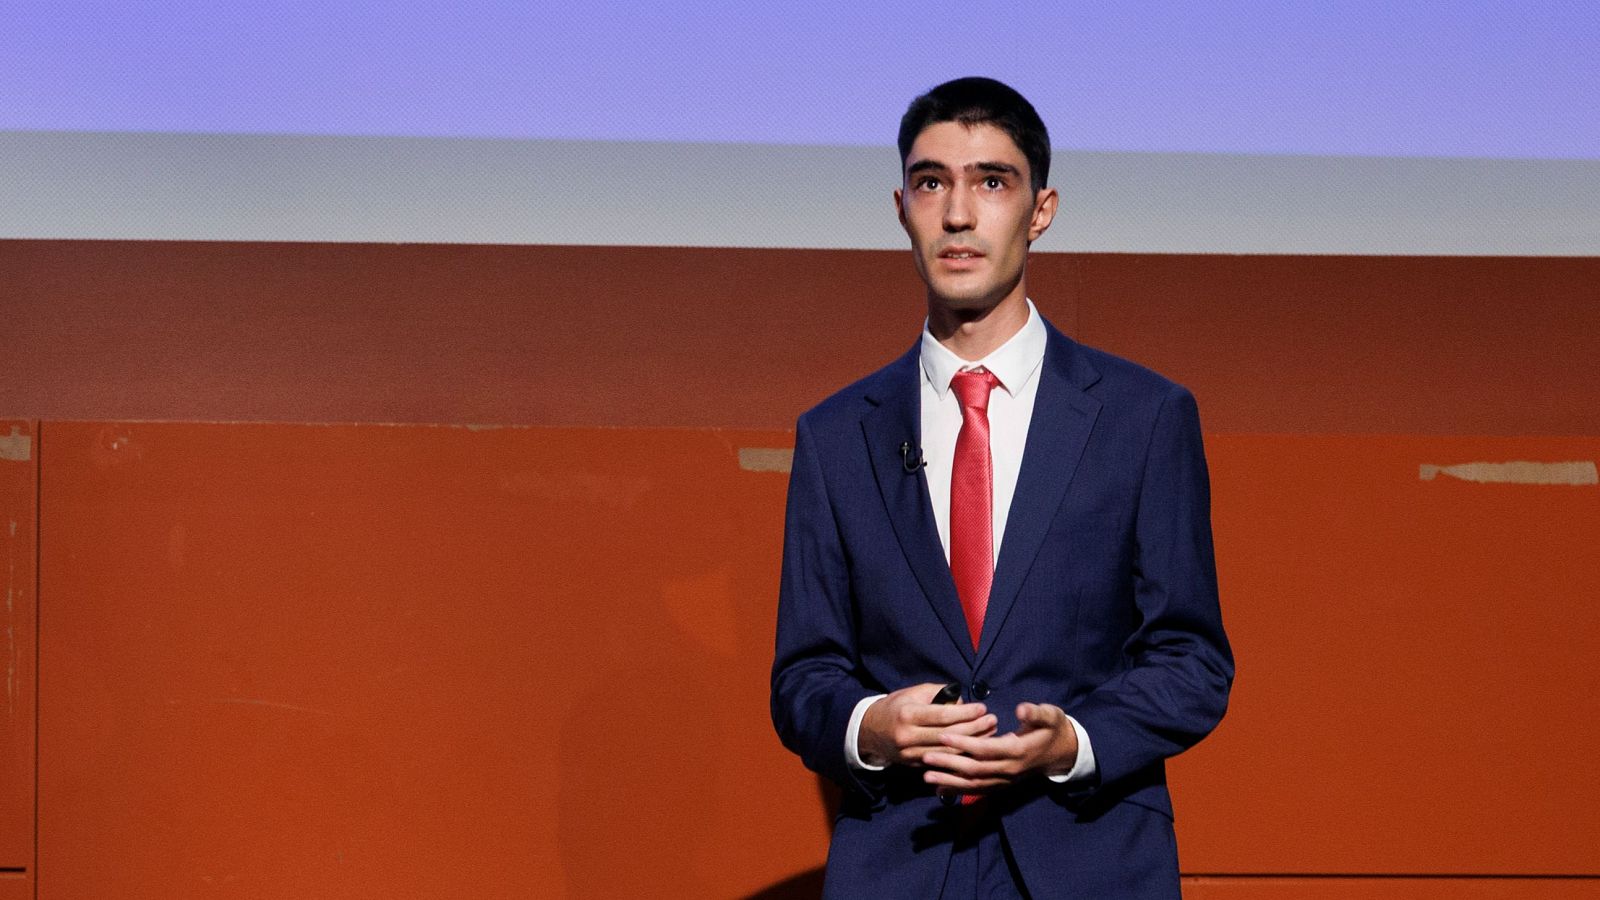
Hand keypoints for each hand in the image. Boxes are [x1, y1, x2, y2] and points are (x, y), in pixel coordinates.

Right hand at [858, 683, 995, 766]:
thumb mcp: (912, 694)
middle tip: (992, 721)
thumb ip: (938, 695)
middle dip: (974, 728)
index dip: (965, 712)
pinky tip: (975, 748)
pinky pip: (942, 761)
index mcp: (908, 715)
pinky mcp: (914, 765)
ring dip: (972, 743)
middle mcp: (908, 736)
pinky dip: (960, 755)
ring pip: (948, 751)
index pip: (942, 715)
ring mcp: (911, 754)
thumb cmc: (895, 707)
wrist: (869, 731)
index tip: (982, 708)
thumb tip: (962, 703)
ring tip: (990, 733)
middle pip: (949, 735)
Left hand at [921, 702, 1078, 795]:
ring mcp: (1006, 780)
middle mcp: (1010, 770)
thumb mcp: (1050, 715)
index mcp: (1018, 751)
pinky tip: (939, 790)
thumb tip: (1021, 709)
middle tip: (926, 757)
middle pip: (975, 769)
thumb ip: (1035, 713)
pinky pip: (978, 791)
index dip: (964, 744)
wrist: (1062, 752)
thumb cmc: (1053, 728)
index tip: (943, 735)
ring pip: (974, 784)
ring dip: (949, 781)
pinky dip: (958, 791)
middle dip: (949, 763)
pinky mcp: (1002, 785)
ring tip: (926, 776)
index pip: (986, 749)